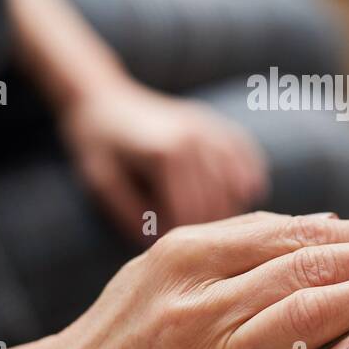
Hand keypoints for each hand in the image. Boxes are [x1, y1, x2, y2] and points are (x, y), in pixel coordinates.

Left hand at [61, 80, 268, 239]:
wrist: (104, 97)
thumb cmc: (98, 142)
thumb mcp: (101, 180)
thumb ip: (130, 213)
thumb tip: (160, 242)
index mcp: (168, 154)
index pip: (193, 212)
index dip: (184, 237)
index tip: (170, 252)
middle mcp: (196, 138)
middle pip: (220, 200)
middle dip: (208, 228)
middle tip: (194, 248)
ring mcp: (210, 127)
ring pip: (238, 181)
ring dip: (232, 208)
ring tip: (218, 231)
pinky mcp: (216, 123)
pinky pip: (246, 154)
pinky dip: (250, 177)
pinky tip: (247, 195)